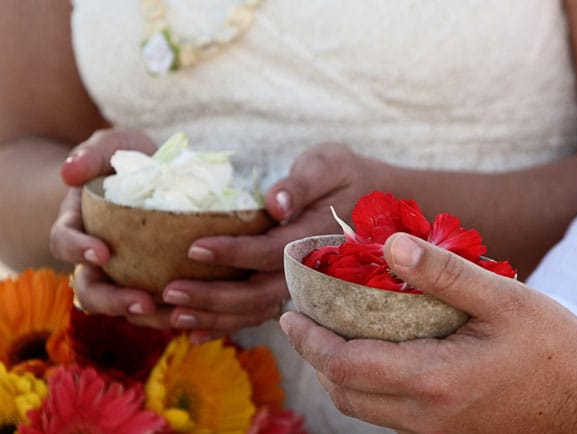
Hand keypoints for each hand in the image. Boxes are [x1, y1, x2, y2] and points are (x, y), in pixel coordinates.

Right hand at [48, 129, 169, 327]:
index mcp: (79, 227)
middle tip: (143, 302)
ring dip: (148, 318)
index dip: (78, 251)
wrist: (163, 175)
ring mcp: (126, 275)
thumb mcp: (113, 146)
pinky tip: (200, 315)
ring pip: (126, 307)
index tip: (102, 252)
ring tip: (176, 316)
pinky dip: (175, 314)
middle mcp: (97, 259)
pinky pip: (159, 308)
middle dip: (114, 301)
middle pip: (91, 291)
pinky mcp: (155, 283)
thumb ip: (93, 153)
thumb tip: (69, 171)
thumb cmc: (132, 159)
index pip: (64, 243)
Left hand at [161, 143, 391, 335]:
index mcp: (315, 237)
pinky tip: (196, 332)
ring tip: (171, 316)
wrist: (381, 201)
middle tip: (168, 292)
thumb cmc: (348, 175)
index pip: (269, 252)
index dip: (232, 253)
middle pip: (258, 293)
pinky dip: (229, 325)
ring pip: (257, 311)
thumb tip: (274, 202)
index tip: (193, 248)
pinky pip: (261, 312)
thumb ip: (302, 183)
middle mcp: (309, 269)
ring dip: (215, 318)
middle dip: (212, 298)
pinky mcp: (294, 288)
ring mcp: (303, 284)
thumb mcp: (330, 164)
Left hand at [279, 233, 576, 432]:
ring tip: (338, 330)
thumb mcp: (505, 300)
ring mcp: (435, 430)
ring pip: (364, 408)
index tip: (291, 312)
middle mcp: (425, 416)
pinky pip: (390, 412)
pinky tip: (385, 351)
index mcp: (433, 381)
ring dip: (341, 371)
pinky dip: (370, 383)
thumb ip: (443, 274)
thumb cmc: (556, 350)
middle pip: (344, 394)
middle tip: (309, 316)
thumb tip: (389, 245)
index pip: (345, 366)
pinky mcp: (448, 432)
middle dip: (317, 356)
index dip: (310, 340)